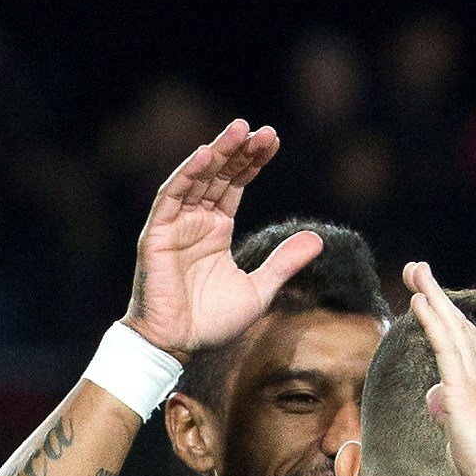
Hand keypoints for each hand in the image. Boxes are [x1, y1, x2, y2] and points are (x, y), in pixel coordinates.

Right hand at [130, 121, 318, 357]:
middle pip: (219, 175)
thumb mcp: (258, 289)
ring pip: (197, 178)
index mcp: (217, 230)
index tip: (273, 140)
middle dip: (240, 150)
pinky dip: (187, 173)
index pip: (236, 184)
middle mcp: (196, 221)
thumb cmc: (210, 322)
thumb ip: (284, 262)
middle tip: (263, 130)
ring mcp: (176, 224)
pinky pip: (171, 196)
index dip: (253, 161)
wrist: (176, 346)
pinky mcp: (157, 233)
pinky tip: (206, 154)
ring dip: (217, 152)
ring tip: (239, 129)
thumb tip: (318, 238)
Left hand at [399, 261, 475, 475]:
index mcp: (472, 384)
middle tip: (415, 266)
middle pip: (454, 323)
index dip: (441, 313)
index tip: (424, 293)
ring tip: (415, 269)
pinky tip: (418, 301)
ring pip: (450, 327)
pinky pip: (445, 349)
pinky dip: (432, 321)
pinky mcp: (462, 392)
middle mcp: (474, 375)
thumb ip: (447, 409)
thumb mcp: (457, 431)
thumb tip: (435, 396)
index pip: (456, 339)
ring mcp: (469, 381)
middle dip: (433, 293)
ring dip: (431, 296)